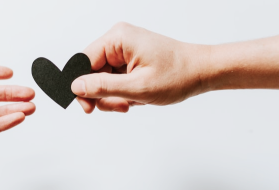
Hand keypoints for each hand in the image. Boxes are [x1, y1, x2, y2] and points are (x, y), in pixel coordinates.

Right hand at [71, 22, 209, 112]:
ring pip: (103, 79)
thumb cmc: (178, 75)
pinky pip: (114, 78)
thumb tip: (76, 86)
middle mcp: (118, 40)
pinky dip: (122, 92)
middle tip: (120, 106)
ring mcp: (124, 49)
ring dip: (114, 96)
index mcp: (117, 38)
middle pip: (92, 72)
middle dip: (103, 94)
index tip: (88, 107)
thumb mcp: (137, 87)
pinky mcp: (129, 59)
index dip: (81, 86)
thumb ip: (103, 87)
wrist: (202, 71)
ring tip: (132, 102)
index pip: (83, 62)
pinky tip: (136, 97)